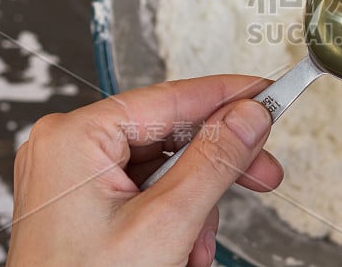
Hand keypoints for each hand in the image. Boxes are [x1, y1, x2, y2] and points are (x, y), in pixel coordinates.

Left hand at [7, 75, 283, 266]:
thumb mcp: (165, 223)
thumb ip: (214, 161)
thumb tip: (249, 116)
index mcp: (76, 138)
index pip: (172, 98)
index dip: (229, 96)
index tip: (269, 94)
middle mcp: (72, 148)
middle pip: (173, 133)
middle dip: (219, 163)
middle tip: (262, 170)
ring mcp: (77, 175)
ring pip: (168, 165)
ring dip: (199, 202)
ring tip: (202, 244)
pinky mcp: (88, 201)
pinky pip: (150, 189)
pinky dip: (178, 216)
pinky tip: (185, 246)